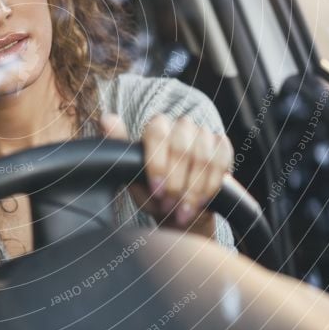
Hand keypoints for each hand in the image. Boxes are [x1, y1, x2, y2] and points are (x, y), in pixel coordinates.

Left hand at [100, 112, 232, 233]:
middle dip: (176, 183)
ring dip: (194, 189)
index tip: (156, 191)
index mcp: (156, 128)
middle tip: (168, 206)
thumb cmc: (153, 192)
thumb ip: (118, 146)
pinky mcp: (222, 146)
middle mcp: (180, 125)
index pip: (157, 133)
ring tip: (183, 210)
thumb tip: (105, 118)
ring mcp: (203, 134)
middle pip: (182, 147)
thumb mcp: (131, 176)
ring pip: (203, 156)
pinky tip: (202, 201)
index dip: (158, 164)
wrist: (181, 211)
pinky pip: (222, 161)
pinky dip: (211, 185)